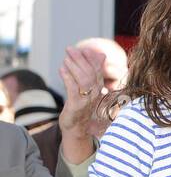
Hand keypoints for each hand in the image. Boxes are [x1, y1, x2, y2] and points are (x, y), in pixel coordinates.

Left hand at [58, 46, 103, 162]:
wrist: (76, 127)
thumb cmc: (81, 105)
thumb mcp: (88, 87)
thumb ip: (92, 71)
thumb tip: (101, 54)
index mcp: (99, 87)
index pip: (98, 69)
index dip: (91, 58)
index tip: (84, 49)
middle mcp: (95, 93)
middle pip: (90, 72)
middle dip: (80, 59)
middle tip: (70, 49)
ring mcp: (87, 100)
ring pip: (84, 79)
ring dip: (74, 67)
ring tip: (65, 58)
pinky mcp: (77, 106)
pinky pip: (73, 89)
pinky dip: (67, 77)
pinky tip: (61, 69)